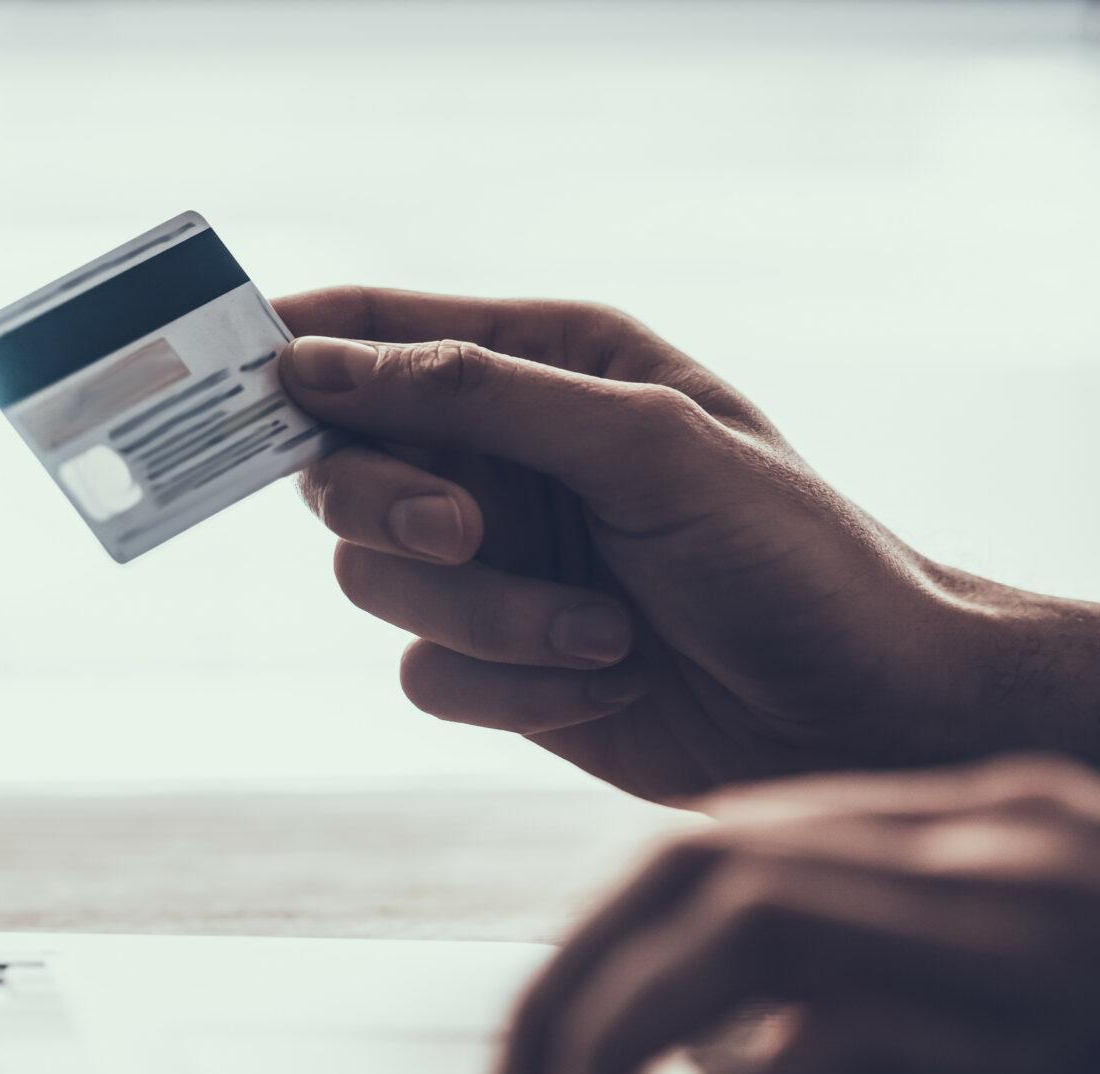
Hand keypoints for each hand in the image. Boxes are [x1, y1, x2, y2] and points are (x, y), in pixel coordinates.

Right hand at [273, 287, 1099, 804]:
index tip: (241, 374)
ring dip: (485, 618)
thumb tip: (317, 365)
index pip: (382, 333)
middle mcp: (504, 459)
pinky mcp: (496, 663)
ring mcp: (494, 565)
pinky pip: (423, 674)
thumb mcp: (647, 445)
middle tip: (462, 531)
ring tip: (600, 635)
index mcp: (548, 366)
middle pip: (343, 469)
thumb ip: (478, 394)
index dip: (300, 348)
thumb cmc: (787, 555)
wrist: (859, 715)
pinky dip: (506, 687)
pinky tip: (603, 683)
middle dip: (392, 508)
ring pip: (374, 583)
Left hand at [488, 753, 1099, 1073]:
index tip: (542, 1018)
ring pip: (734, 949)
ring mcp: (1016, 941)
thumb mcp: (1036, 963)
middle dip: (570, 981)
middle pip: (698, 875)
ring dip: (608, 1045)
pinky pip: (823, 1068)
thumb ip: (901, 957)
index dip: (601, 927)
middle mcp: (981, 856)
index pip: (722, 838)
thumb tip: (731, 1039)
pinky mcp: (1038, 1052)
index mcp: (970, 825)